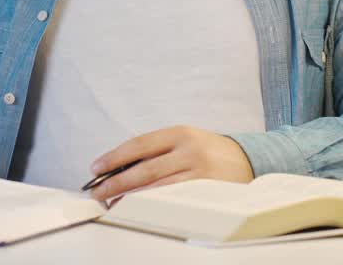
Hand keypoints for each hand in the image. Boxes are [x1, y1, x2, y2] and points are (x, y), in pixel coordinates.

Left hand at [87, 126, 253, 201]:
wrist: (248, 160)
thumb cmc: (208, 152)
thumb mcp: (185, 141)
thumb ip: (157, 151)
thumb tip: (119, 169)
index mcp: (179, 133)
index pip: (139, 144)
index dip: (114, 157)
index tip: (95, 168)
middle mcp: (189, 149)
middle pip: (144, 169)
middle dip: (116, 181)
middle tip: (97, 191)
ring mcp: (199, 172)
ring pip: (157, 188)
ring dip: (130, 197)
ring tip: (112, 203)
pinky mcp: (206, 191)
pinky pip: (173, 200)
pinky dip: (152, 205)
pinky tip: (139, 209)